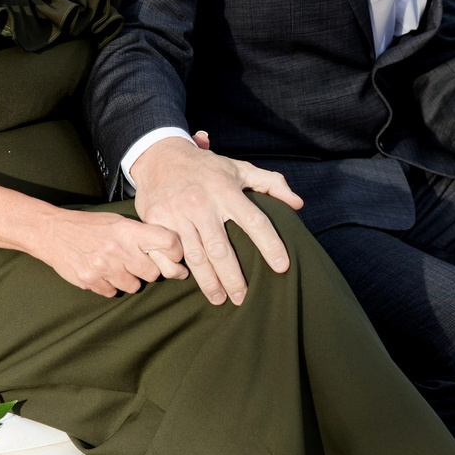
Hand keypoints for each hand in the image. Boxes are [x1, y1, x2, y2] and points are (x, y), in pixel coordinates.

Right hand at [37, 210, 186, 297]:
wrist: (53, 232)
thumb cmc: (89, 226)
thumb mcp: (116, 221)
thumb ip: (140, 234)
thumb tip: (169, 250)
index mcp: (128, 231)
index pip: (168, 243)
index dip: (175, 252)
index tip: (174, 258)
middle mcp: (119, 250)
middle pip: (153, 273)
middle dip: (148, 270)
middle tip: (136, 263)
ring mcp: (104, 267)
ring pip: (134, 286)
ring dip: (128, 280)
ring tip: (116, 267)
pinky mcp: (91, 281)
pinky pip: (113, 293)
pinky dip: (110, 286)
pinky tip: (102, 273)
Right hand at [127, 136, 303, 304]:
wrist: (160, 156)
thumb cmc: (206, 168)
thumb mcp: (239, 168)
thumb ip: (271, 184)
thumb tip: (298, 204)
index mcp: (226, 190)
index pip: (254, 221)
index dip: (270, 245)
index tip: (282, 267)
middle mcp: (201, 203)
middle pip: (221, 250)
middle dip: (233, 278)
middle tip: (243, 298)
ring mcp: (177, 213)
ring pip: (195, 257)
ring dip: (209, 282)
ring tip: (220, 299)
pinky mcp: (156, 220)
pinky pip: (166, 253)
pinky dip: (175, 269)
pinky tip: (186, 278)